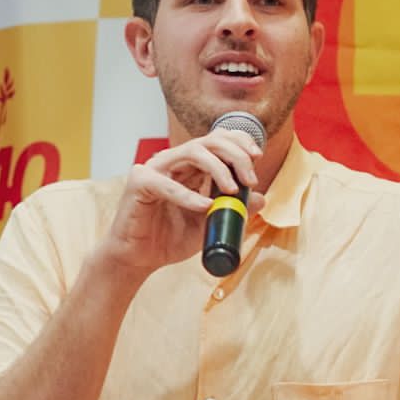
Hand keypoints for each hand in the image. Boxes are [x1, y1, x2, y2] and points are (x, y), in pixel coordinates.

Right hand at [97, 128, 264, 282]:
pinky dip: (189, 195)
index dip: (239, 141)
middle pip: (209, 141)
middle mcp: (173, 162)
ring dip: (218, 168)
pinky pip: (167, 184)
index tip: (258, 156)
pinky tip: (205, 206)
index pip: (216, 139)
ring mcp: (154, 169)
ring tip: (231, 190)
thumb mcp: (209, 224)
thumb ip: (231, 209)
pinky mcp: (139, 183)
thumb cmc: (169, 239)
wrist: (138, 260)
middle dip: (235, 155)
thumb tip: (260, 198)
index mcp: (189, 166)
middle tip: (250, 179)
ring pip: (192, 152)